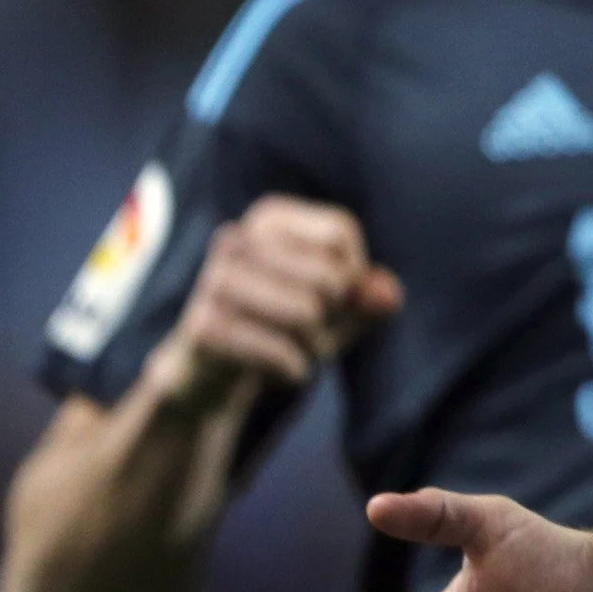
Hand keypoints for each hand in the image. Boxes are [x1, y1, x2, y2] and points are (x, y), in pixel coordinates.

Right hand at [149, 196, 400, 406]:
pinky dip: (295, 368)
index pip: (339, 231)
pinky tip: (281, 370)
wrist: (216, 373)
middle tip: (320, 330)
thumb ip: (372, 296)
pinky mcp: (205, 326)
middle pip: (330, 275)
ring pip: (307, 313)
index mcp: (269, 217)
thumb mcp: (341, 307)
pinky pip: (280, 349)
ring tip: (302, 350)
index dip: (355, 272)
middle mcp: (236, 240)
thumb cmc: (288, 324)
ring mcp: (214, 282)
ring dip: (319, 344)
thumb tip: (388, 296)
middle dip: (339, 314)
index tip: (341, 295)